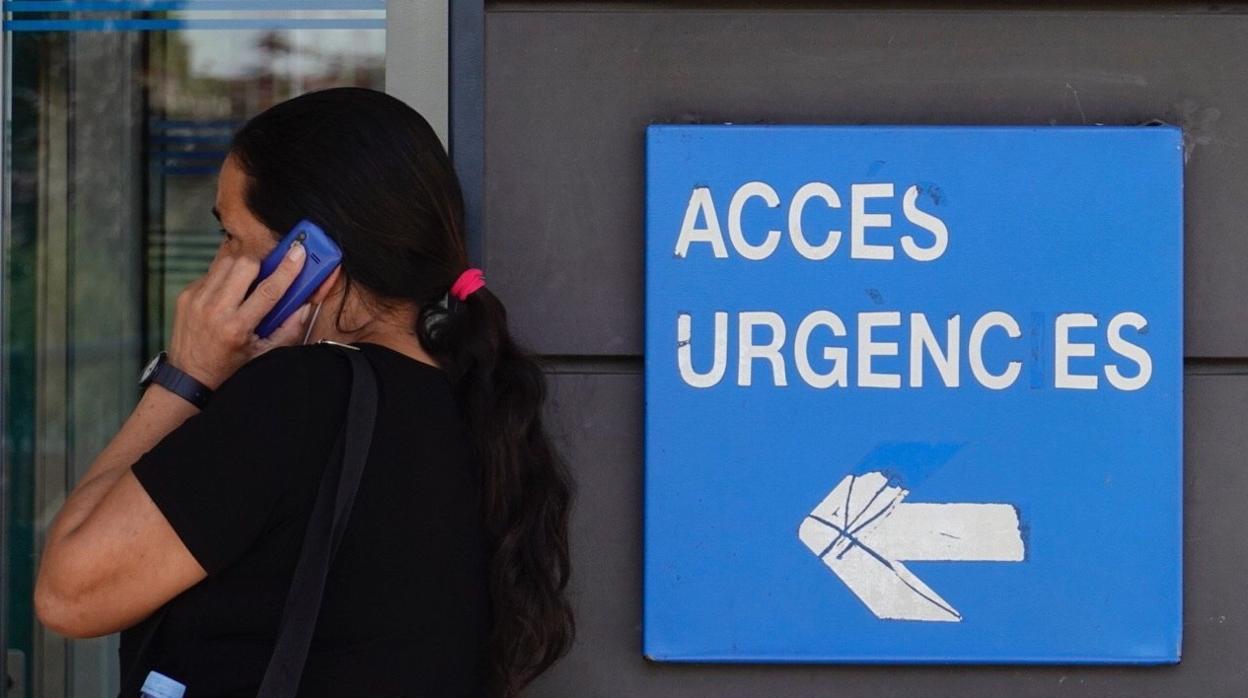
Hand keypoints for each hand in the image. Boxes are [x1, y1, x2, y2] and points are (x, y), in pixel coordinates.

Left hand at [167, 242, 310, 388]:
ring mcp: (197, 299)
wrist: (188, 378)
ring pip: (227, 262)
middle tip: (266, 276)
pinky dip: (224, 278)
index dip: (287, 269)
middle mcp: (215, 310)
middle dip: (261, 265)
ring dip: (242, 268)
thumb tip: (304, 305)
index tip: (298, 253)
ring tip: (245, 285)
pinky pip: (211, 272)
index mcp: (237, 327)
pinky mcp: (186, 294)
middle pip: (245, 265)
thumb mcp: (264, 354)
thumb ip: (288, 330)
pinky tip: (227, 295)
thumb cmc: (228, 367)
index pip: (268, 290)